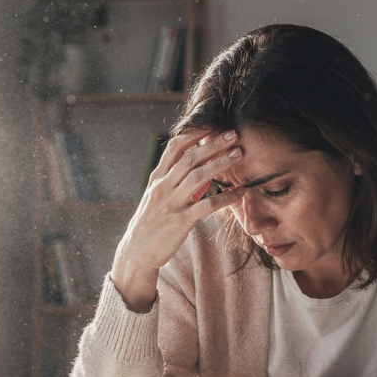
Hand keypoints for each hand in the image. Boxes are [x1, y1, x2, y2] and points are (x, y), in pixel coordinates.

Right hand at [110, 128, 247, 312]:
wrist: (136, 252)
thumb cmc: (151, 223)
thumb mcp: (157, 197)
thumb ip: (174, 180)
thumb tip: (199, 166)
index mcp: (157, 178)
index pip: (174, 147)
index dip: (193, 133)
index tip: (212, 124)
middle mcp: (163, 187)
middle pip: (190, 158)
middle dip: (212, 143)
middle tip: (233, 134)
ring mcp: (171, 203)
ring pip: (198, 176)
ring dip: (220, 163)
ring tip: (238, 154)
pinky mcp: (181, 221)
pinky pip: (206, 206)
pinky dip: (225, 197)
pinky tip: (240, 192)